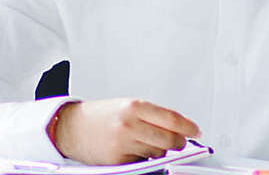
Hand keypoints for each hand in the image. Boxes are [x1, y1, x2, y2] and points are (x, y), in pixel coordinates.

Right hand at [51, 99, 200, 164]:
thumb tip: (179, 127)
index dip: (188, 126)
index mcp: (133, 106)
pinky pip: (143, 162)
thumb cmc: (99, 116)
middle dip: (179, 143)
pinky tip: (134, 149)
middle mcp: (129, 124)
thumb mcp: (126, 105)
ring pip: (158, 153)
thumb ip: (152, 115)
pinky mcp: (119, 161)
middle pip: (170, 139)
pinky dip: (144, 158)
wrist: (72, 128)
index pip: (171, 118)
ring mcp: (124, 144)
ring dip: (160, 151)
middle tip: (180, 141)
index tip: (196, 131)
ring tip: (145, 142)